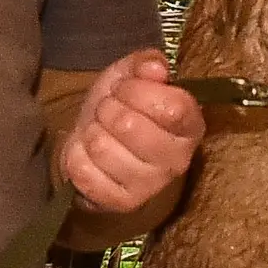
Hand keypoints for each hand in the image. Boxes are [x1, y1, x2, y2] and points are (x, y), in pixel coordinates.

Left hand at [57, 50, 203, 215]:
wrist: (99, 145)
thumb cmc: (122, 107)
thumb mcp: (132, 76)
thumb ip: (146, 64)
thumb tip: (155, 68)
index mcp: (190, 125)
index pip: (172, 107)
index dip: (138, 91)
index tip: (124, 88)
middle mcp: (178, 160)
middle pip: (129, 125)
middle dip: (107, 109)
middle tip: (108, 110)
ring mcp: (150, 186)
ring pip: (101, 146)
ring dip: (90, 131)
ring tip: (98, 131)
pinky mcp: (121, 203)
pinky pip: (83, 170)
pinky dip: (76, 155)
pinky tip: (88, 154)